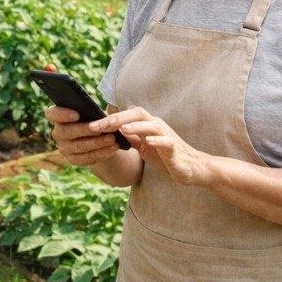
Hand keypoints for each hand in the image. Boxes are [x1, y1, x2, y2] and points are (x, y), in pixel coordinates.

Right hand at [45, 105, 121, 167]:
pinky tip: (111, 149)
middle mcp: (58, 132)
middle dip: (84, 130)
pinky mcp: (73, 159)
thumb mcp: (97, 111)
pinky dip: (99, 154)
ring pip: (77, 146)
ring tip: (112, 139)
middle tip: (100, 129)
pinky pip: (85, 158)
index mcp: (59, 116)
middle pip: (66, 132)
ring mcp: (64, 147)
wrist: (101, 137)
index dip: (62, 114)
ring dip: (96, 143)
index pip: (52, 113)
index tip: (77, 114)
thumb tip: (110, 109)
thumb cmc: (96, 119)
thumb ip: (100, 110)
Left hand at [88, 107, 209, 185]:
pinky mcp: (174, 149)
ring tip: (122, 128)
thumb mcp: (143, 146)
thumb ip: (130, 136)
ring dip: (137, 126)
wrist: (189, 167)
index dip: (109, 118)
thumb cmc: (165, 156)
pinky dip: (157, 141)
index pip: (127, 115)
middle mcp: (157, 126)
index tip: (92, 125)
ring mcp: (166, 136)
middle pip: (138, 114)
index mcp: (147, 125)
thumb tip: (111, 129)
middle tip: (100, 125)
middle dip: (118, 118)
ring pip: (152, 125)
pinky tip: (148, 143)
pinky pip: (166, 143)